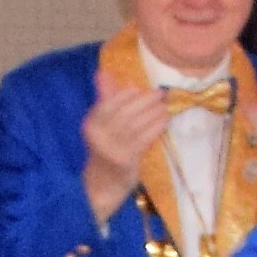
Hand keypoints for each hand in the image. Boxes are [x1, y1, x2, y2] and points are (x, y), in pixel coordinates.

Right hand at [77, 71, 178, 214]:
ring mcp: (113, 147)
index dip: (129, 93)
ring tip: (165, 106)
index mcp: (91, 122)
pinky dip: (158, 125)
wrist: (103, 183)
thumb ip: (105, 98)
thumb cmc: (106, 148)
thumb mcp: (101, 124)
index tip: (141, 90)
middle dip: (146, 100)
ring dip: (156, 111)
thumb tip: (103, 72)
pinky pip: (146, 136)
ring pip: (139, 122)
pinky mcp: (127, 158)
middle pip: (127, 110)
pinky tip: (164, 120)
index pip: (111, 100)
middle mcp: (99, 134)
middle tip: (160, 94)